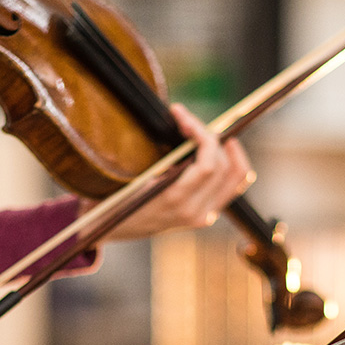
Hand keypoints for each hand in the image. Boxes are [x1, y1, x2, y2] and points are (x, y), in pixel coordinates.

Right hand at [84, 104, 253, 241]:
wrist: (108, 229)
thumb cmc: (112, 197)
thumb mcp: (126, 175)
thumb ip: (158, 157)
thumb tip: (182, 123)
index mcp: (173, 200)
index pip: (208, 163)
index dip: (201, 133)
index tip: (181, 115)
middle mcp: (193, 211)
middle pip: (224, 166)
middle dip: (210, 136)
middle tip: (188, 121)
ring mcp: (201, 216)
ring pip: (236, 177)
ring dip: (226, 149)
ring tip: (208, 132)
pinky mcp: (203, 216)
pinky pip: (231, 188)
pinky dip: (232, 165)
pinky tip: (223, 148)